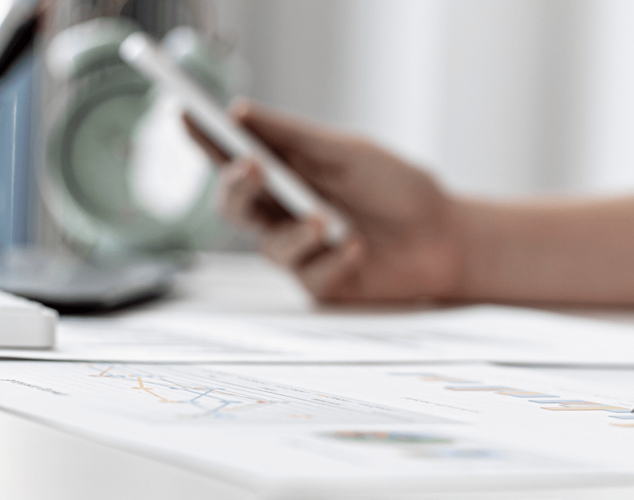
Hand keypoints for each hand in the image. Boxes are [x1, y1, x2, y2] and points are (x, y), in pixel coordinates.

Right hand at [185, 100, 462, 301]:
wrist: (448, 237)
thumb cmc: (400, 190)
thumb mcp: (349, 153)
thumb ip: (295, 137)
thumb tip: (240, 111)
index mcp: (289, 174)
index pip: (235, 155)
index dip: (205, 138)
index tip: (184, 113)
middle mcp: (286, 213)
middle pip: (236, 205)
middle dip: (236, 186)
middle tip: (251, 167)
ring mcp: (301, 251)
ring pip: (270, 246)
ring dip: (297, 230)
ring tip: (327, 219)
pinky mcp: (321, 285)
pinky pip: (310, 275)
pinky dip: (335, 258)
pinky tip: (358, 248)